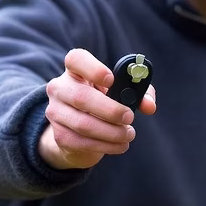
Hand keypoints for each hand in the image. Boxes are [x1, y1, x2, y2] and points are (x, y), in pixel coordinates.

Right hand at [39, 48, 156, 169]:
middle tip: (129, 117)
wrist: (79, 130)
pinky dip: (106, 146)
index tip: (111, 80)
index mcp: (76, 70)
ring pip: (83, 124)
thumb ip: (139, 93)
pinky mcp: (59, 135)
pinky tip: (120, 145)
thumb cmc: (105, 101)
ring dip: (112, 132)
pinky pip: (82, 142)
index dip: (93, 69)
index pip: (76, 60)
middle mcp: (60, 88)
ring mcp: (55, 112)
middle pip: (80, 97)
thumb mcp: (122, 91)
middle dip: (110, 110)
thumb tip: (149, 106)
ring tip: (129, 134)